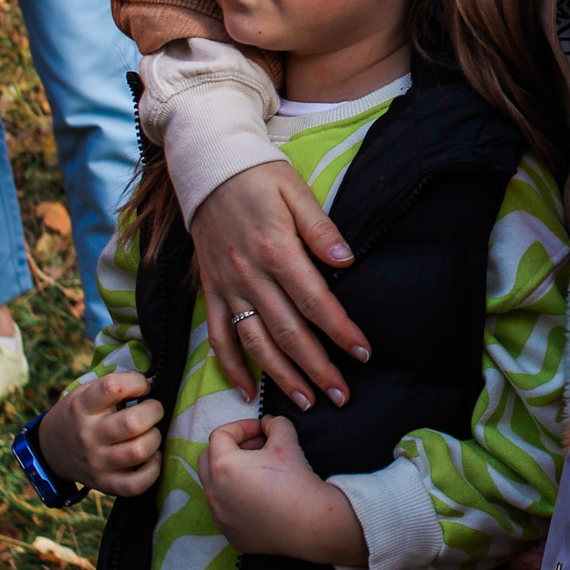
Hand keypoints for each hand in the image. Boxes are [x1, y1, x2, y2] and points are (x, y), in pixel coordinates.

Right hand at [39, 369, 163, 496]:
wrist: (51, 450)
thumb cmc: (80, 414)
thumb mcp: (86, 392)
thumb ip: (115, 386)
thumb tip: (156, 382)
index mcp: (82, 407)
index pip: (113, 387)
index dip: (137, 382)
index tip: (142, 386)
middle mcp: (88, 436)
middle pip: (132, 423)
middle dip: (154, 411)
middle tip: (152, 410)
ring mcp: (97, 463)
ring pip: (139, 451)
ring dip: (154, 438)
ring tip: (150, 433)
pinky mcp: (104, 484)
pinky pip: (136, 485)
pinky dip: (153, 470)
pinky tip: (152, 457)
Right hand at [192, 160, 369, 411]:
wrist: (207, 167)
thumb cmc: (259, 176)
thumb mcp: (296, 190)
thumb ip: (321, 229)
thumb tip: (347, 260)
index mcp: (277, 251)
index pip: (316, 302)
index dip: (340, 331)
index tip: (362, 353)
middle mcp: (250, 275)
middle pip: (288, 332)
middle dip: (317, 368)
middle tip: (341, 396)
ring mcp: (228, 286)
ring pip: (254, 342)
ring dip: (280, 376)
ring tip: (305, 402)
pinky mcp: (210, 290)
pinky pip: (217, 335)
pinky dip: (230, 366)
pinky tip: (249, 390)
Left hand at [201, 415, 369, 565]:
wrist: (310, 525)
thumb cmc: (295, 482)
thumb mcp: (287, 441)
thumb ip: (275, 424)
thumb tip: (268, 423)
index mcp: (222, 466)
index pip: (220, 435)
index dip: (242, 426)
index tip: (262, 430)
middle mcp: (213, 492)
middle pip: (208, 459)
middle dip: (230, 448)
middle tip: (256, 447)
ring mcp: (219, 516)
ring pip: (215, 486)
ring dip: (231, 473)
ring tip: (259, 472)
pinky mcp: (229, 533)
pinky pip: (225, 509)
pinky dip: (236, 498)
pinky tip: (261, 498)